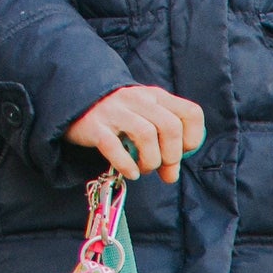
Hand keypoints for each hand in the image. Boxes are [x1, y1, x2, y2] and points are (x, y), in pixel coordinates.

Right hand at [65, 85, 205, 182]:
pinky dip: (126, 165)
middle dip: (172, 156)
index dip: (192, 138)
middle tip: (162, 168)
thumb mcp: (149, 121)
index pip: (191, 113)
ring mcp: (115, 110)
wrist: (79, 105)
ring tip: (143, 168)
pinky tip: (130, 172)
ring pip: (146, 135)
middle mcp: (138, 99)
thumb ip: (166, 145)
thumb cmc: (123, 120)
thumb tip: (172, 174)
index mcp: (157, 97)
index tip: (181, 152)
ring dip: (150, 161)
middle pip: (171, 127)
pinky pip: (114, 147)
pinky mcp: (95, 126)